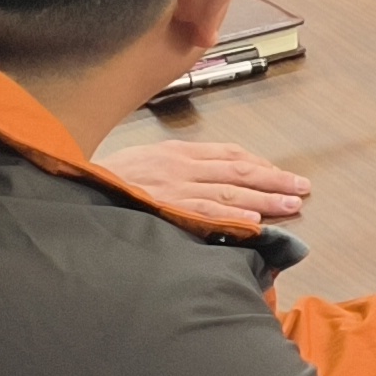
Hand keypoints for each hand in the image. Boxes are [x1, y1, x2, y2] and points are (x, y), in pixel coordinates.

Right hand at [104, 139, 311, 229]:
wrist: (73, 188)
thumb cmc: (108, 180)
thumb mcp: (146, 162)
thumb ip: (179, 168)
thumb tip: (209, 179)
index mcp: (178, 152)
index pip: (229, 155)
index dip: (260, 165)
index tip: (281, 174)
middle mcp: (181, 166)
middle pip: (239, 172)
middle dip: (274, 180)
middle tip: (302, 188)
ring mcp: (174, 188)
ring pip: (230, 193)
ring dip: (264, 200)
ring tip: (291, 205)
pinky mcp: (164, 210)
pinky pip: (204, 214)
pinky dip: (231, 218)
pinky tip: (254, 223)